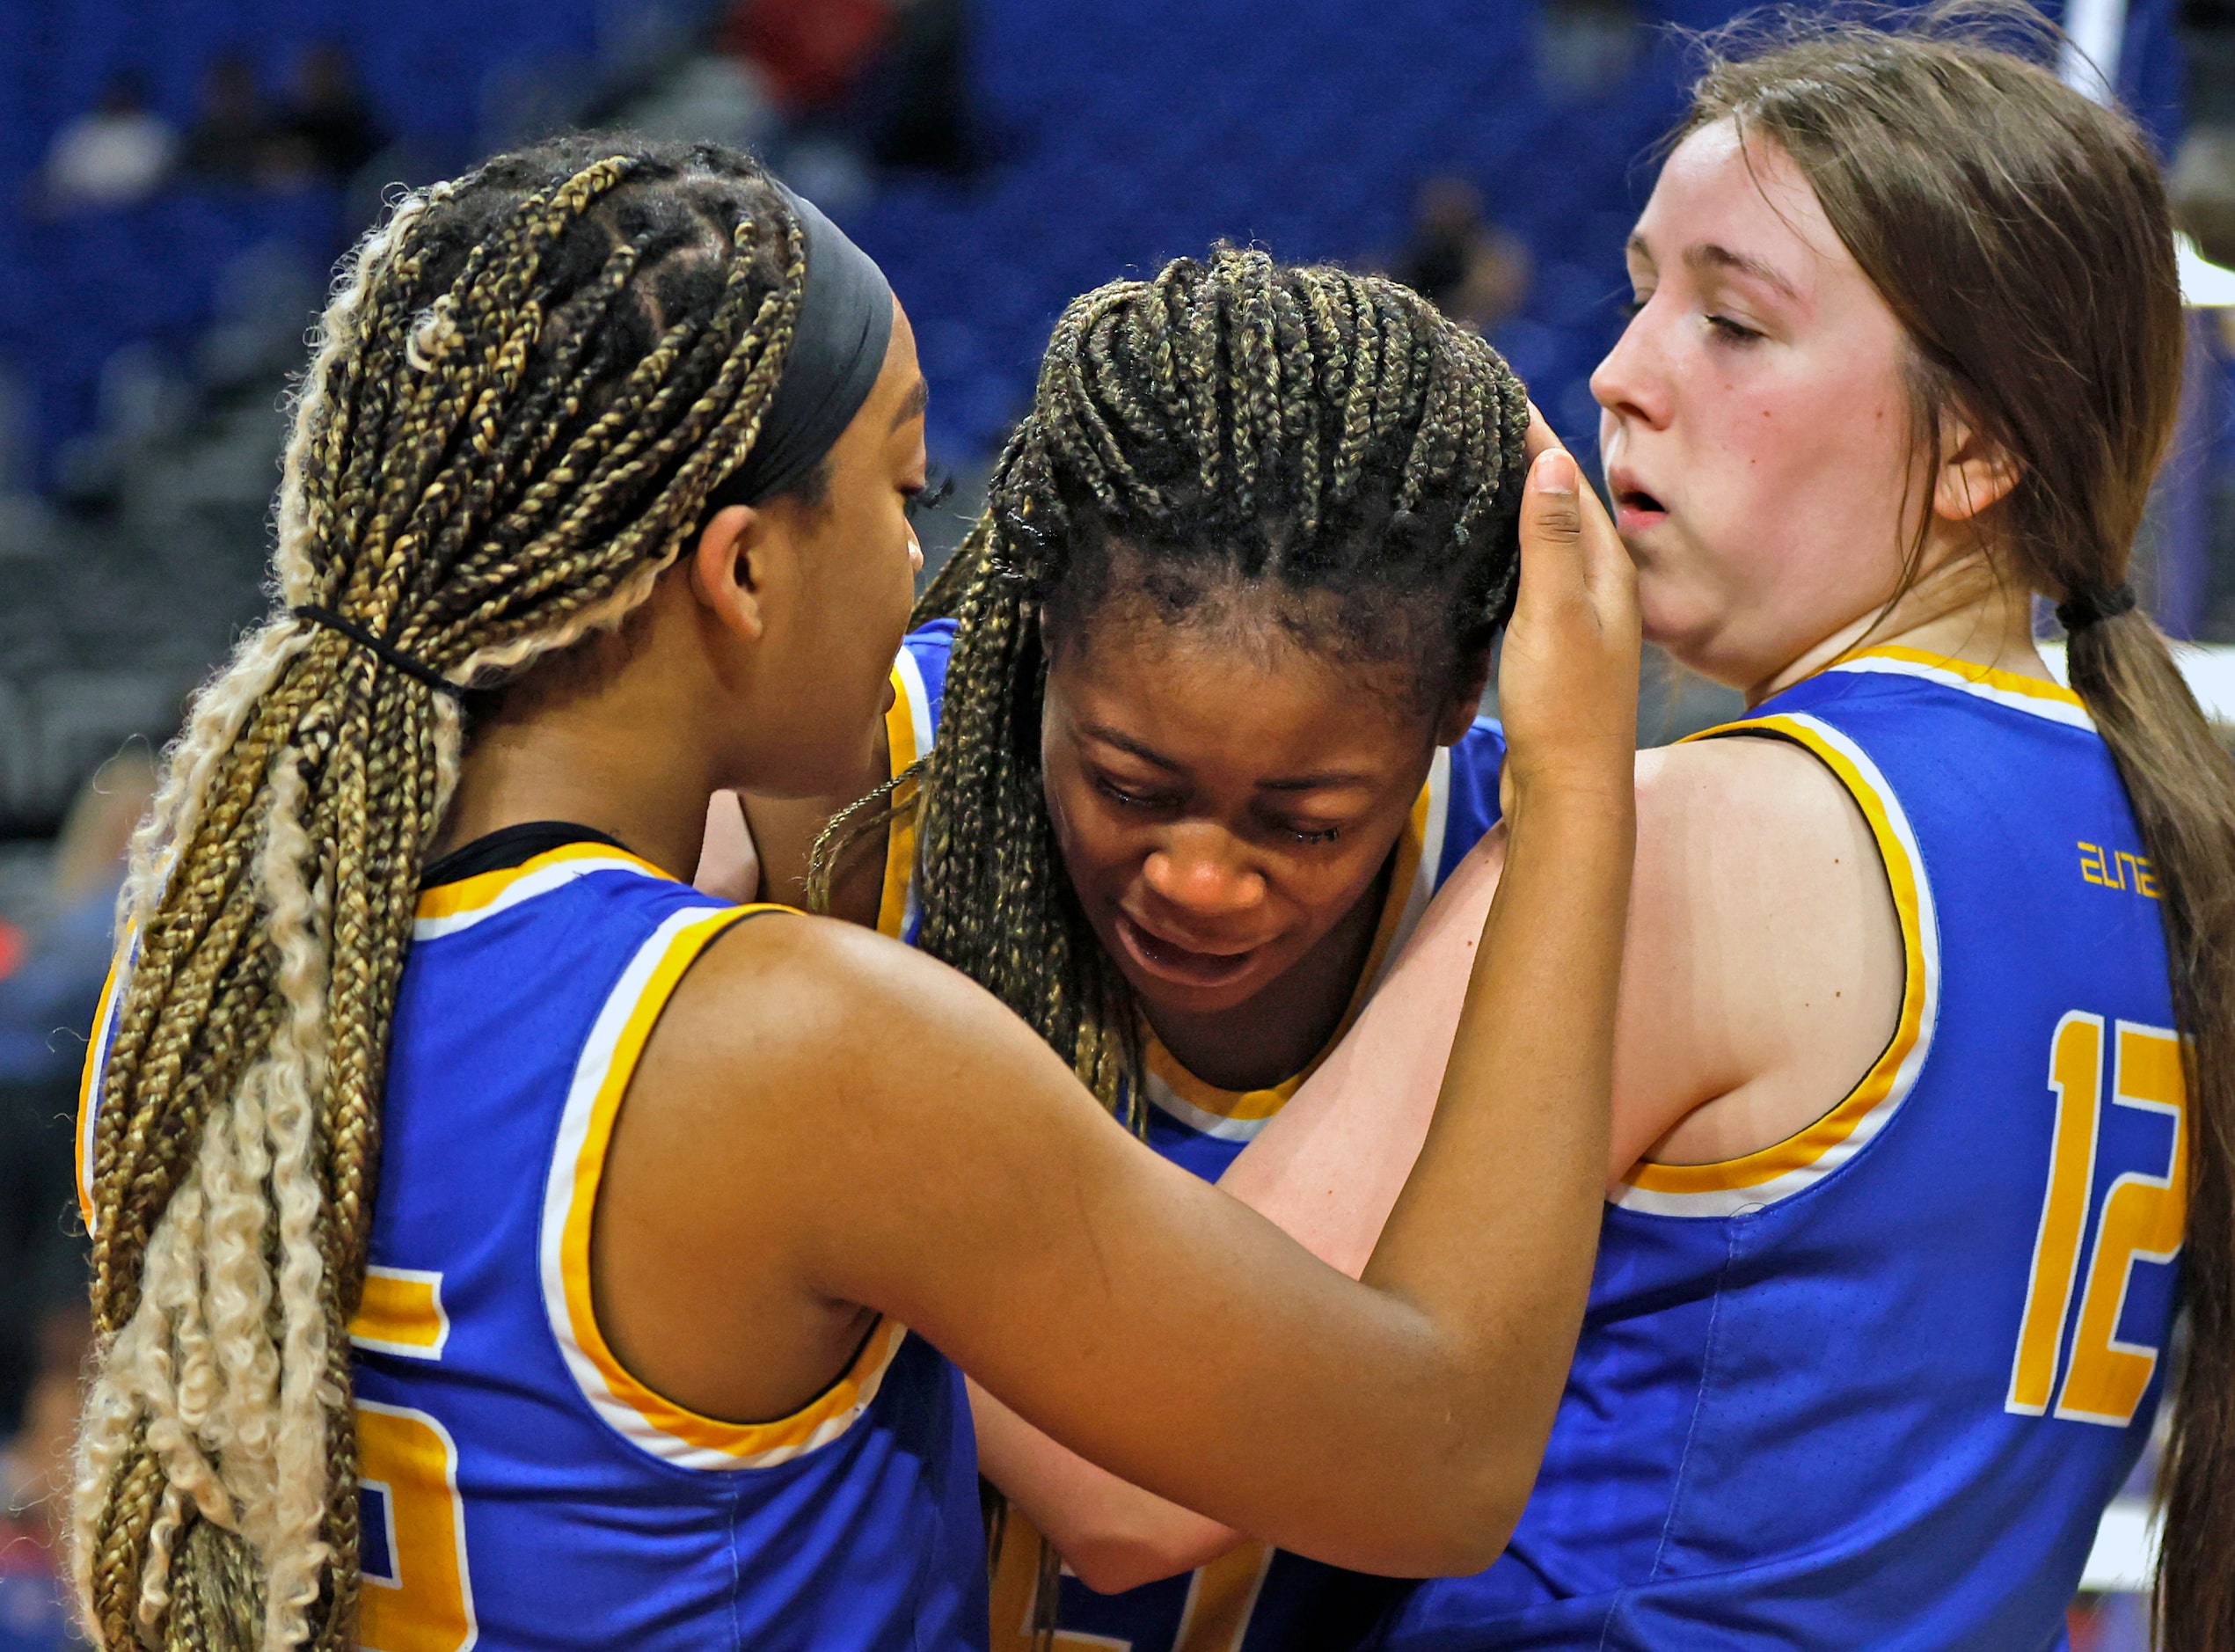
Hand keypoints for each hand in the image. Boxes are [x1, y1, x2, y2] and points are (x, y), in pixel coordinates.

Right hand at [1496, 410, 1638, 812]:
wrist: (1568, 797)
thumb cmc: (1564, 709)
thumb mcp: (1554, 613)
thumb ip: (1553, 539)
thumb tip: (1551, 458)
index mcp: (1610, 574)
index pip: (1571, 485)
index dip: (1537, 439)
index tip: (1499, 395)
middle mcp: (1600, 592)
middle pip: (1560, 510)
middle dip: (1524, 464)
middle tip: (1476, 421)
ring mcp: (1577, 623)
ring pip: (1544, 546)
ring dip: (1513, 509)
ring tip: (1470, 471)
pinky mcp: (1551, 652)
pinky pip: (1527, 582)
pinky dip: (1503, 555)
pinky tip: (1475, 554)